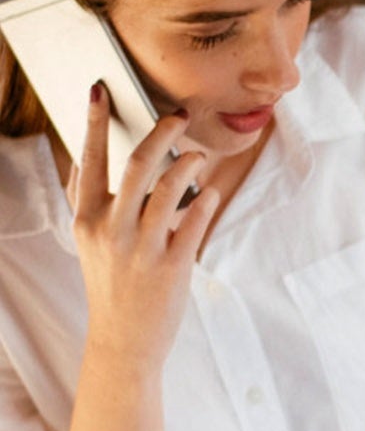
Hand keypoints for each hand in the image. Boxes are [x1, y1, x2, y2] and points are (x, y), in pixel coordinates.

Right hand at [70, 82, 218, 371]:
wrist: (124, 340)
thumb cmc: (111, 283)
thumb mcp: (88, 242)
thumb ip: (90, 202)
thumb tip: (90, 158)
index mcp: (86, 219)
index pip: (88, 160)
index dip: (93, 122)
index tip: (101, 90)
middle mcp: (111, 229)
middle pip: (137, 163)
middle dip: (161, 131)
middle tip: (180, 115)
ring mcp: (142, 248)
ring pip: (171, 187)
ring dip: (190, 163)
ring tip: (200, 154)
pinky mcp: (173, 266)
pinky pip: (195, 220)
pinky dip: (206, 200)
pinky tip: (211, 191)